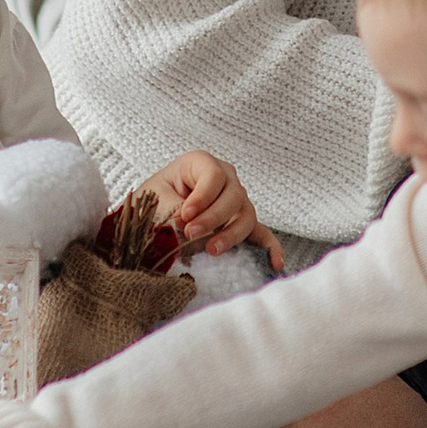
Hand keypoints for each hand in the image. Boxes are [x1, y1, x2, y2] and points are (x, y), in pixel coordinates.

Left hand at [155, 148, 284, 266]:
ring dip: (231, 234)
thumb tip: (186, 230)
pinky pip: (261, 234)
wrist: (151, 216)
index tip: (184, 215)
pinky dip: (269, 248)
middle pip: (233, 196)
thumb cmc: (153, 201)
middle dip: (213, 217)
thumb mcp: (155, 199)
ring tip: (211, 250)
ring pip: (246, 215)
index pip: (212, 176)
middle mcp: (225, 179)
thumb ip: (171, 210)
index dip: (202, 197)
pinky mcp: (241, 223)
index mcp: (201, 164)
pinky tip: (275, 263)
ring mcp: (237, 201)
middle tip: (190, 233)